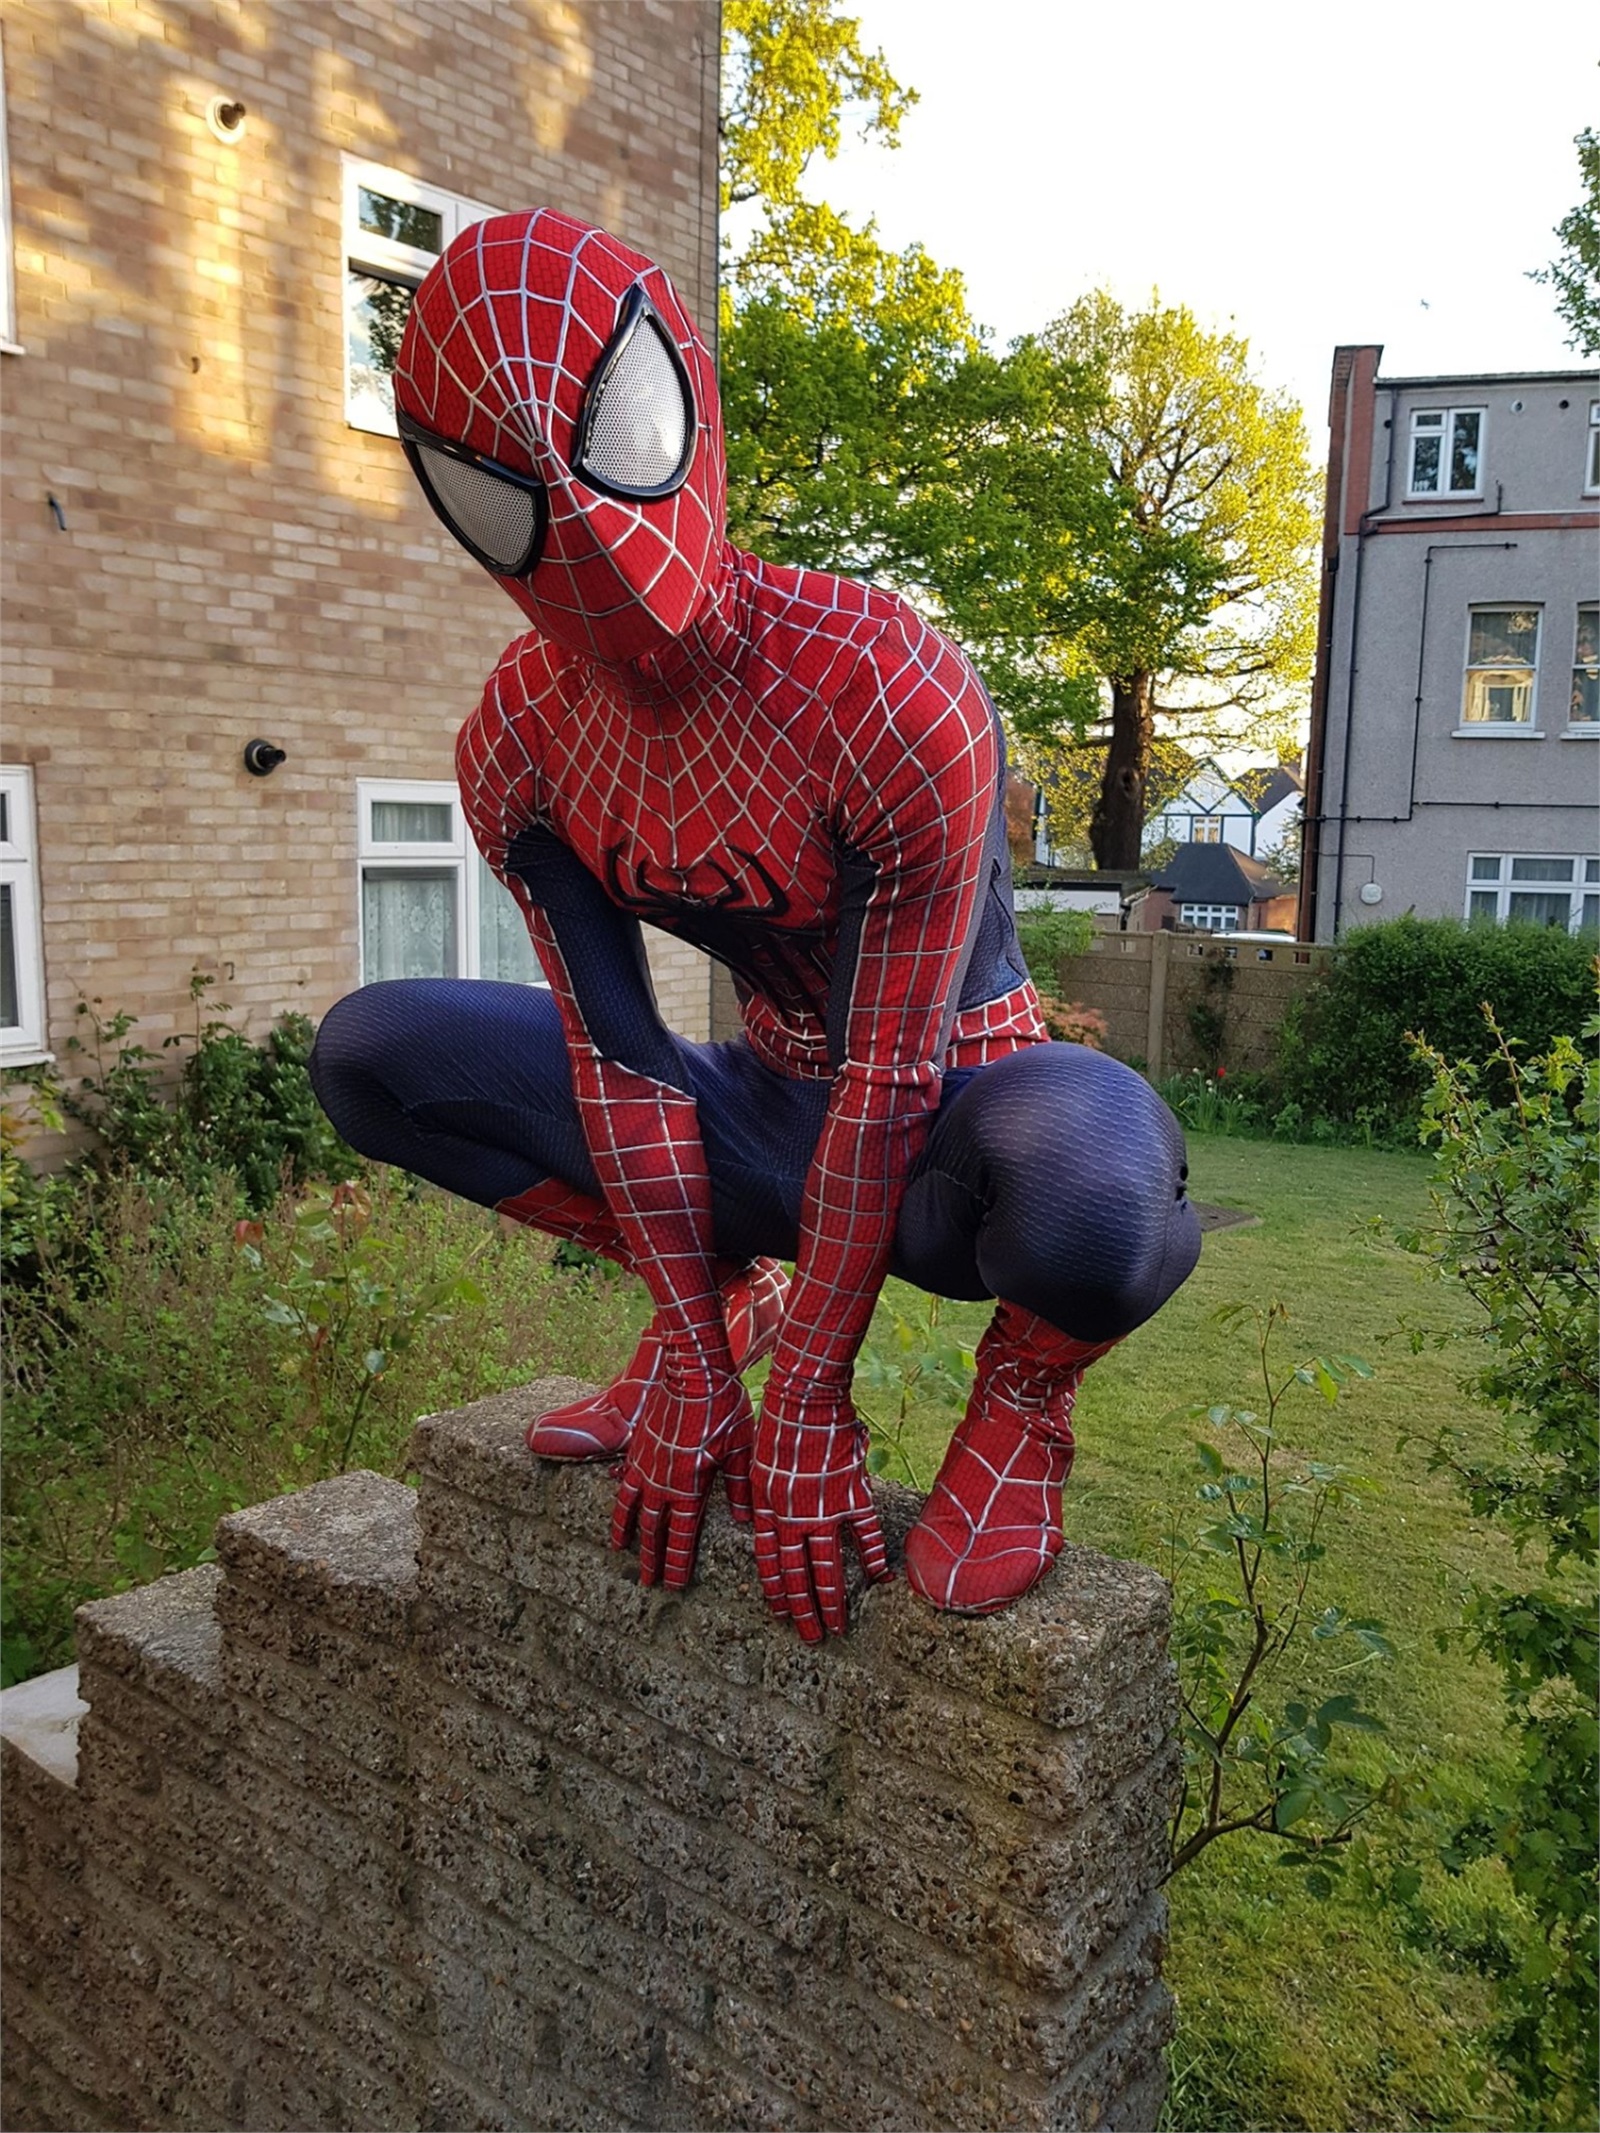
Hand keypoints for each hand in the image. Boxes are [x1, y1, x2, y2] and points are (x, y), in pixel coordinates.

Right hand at [609, 1358, 752, 1589]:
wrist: (692, 1369)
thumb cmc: (723, 1406)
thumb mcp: (741, 1447)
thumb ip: (740, 1486)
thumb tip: (747, 1521)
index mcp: (690, 1486)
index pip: (682, 1535)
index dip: (677, 1562)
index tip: (672, 1585)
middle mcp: (662, 1481)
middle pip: (654, 1529)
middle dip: (652, 1558)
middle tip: (648, 1582)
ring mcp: (646, 1465)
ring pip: (633, 1509)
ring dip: (629, 1535)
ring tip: (622, 1554)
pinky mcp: (637, 1448)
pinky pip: (623, 1483)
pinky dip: (619, 1502)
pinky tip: (617, 1511)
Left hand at [751, 1377, 890, 1641]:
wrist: (803, 1397)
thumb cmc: (775, 1421)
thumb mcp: (753, 1459)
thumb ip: (754, 1492)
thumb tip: (749, 1517)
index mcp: (767, 1508)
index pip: (769, 1561)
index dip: (775, 1589)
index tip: (780, 1614)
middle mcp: (793, 1516)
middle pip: (797, 1573)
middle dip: (803, 1609)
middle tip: (810, 1638)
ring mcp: (823, 1508)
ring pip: (827, 1565)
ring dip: (831, 1600)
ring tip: (837, 1628)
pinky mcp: (851, 1494)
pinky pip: (864, 1534)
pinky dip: (872, 1556)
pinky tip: (879, 1579)